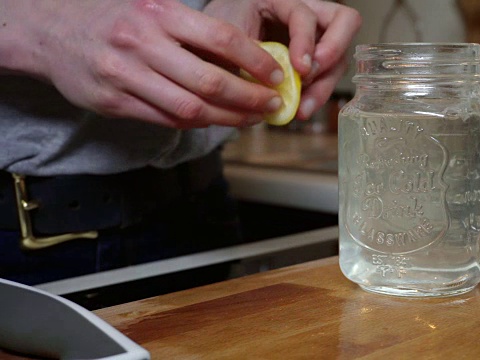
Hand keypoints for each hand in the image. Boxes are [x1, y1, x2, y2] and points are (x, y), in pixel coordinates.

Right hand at [0, 0, 293, 127]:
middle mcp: (143, 43)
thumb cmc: (113, 19)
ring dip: (229, 118)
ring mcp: (125, 75)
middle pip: (210, 80)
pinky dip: (198, 122)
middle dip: (250, 97)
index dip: (256, 60)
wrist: (51, 31)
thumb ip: (191, 32)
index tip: (277, 75)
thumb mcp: (152, 9)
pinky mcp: (114, 102)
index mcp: (159, 13)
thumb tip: (245, 59)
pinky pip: (166, 119)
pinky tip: (216, 121)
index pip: (221, 38)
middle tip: (272, 104)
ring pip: (191, 107)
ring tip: (251, 118)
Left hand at [204, 0, 361, 119]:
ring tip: (302, 108)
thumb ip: (248, 54)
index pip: (306, 14)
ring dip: (324, 85)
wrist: (210, 44)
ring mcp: (315, 40)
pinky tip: (299, 110)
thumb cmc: (218, 30)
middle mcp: (307, 16)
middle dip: (334, 51)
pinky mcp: (313, 63)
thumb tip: (271, 84)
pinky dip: (316, 96)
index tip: (300, 69)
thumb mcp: (226, 36)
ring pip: (339, 57)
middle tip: (310, 77)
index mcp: (282, 0)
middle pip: (345, 22)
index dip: (306, 41)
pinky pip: (326, 78)